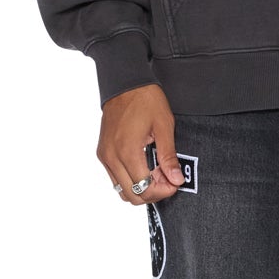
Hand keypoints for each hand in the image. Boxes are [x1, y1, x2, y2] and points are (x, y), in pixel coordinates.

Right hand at [98, 84, 186, 202]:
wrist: (125, 83)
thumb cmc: (145, 100)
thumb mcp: (164, 126)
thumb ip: (169, 156)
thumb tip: (176, 179)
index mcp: (127, 151)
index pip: (144, 188)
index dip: (163, 191)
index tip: (175, 182)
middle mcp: (111, 157)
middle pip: (131, 195)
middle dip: (152, 192)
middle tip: (167, 179)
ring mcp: (104, 156)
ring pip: (121, 190)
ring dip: (141, 187)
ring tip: (156, 172)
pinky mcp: (102, 153)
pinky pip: (115, 178)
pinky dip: (130, 179)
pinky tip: (144, 166)